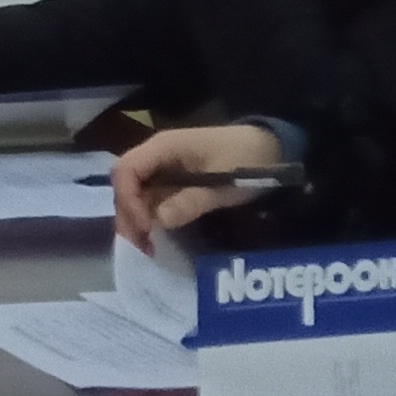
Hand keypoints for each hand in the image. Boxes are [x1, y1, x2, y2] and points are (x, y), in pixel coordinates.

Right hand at [114, 121, 286, 246]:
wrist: (271, 147)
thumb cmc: (247, 159)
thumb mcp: (223, 183)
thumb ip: (191, 200)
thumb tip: (158, 220)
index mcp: (164, 147)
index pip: (127, 170)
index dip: (129, 199)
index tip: (146, 226)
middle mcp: (156, 156)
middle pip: (124, 184)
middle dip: (127, 215)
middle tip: (139, 247)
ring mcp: (163, 169)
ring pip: (134, 194)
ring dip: (135, 220)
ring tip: (145, 247)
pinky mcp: (172, 181)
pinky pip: (151, 199)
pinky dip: (149, 219)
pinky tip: (155, 238)